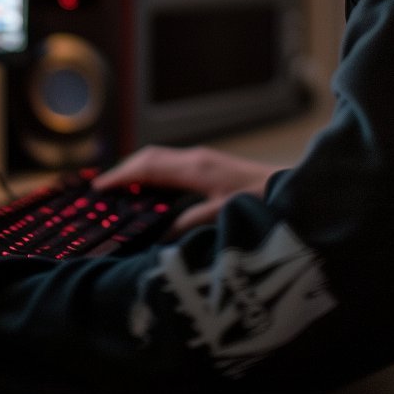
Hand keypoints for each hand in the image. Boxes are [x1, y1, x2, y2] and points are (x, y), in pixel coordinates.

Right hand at [93, 145, 279, 233]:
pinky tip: (153, 195)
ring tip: (119, 193)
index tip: (96, 189)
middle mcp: (197, 159)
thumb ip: (191, 223)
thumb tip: (159, 234)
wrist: (297, 188)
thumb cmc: (266, 201)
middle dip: (124, 172)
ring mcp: (205, 161)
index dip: (120, 177)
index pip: (147, 167)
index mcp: (195, 167)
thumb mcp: (226, 215)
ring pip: (162, 160)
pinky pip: (173, 167)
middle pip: (150, 159)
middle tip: (100, 192)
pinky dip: (155, 176)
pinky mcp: (213, 168)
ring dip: (139, 173)